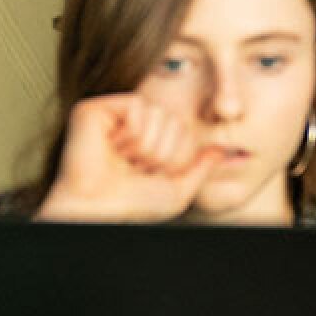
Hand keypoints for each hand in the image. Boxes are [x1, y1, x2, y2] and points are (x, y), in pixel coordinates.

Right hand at [35, 94, 220, 222]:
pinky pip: (138, 106)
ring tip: (123, 160)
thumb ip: (200, 169)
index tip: (151, 175)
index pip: (184, 132)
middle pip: (175, 121)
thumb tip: (219, 151)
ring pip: (159, 113)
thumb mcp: (177, 191)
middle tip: (135, 168)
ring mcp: (112, 115)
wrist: (97, 209)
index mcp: (147, 140)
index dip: (176, 158)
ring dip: (147, 146)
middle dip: (163, 153)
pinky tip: (113, 147)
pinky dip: (133, 134)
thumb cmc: (132, 204)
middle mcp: (129, 125)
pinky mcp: (96, 109)